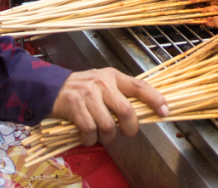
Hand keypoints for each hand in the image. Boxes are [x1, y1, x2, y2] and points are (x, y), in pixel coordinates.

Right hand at [51, 68, 167, 147]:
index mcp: (114, 77)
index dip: (155, 99)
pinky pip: (90, 131)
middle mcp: (103, 83)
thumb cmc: (82, 89)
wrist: (52, 87)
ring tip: (102, 135)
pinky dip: (90, 140)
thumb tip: (142, 112)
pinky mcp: (75, 107)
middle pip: (126, 111)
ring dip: (107, 137)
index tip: (165, 111)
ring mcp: (88, 95)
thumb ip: (120, 94)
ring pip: (108, 125)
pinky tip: (88, 137)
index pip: (140, 86)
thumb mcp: (103, 83)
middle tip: (126, 132)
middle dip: (130, 128)